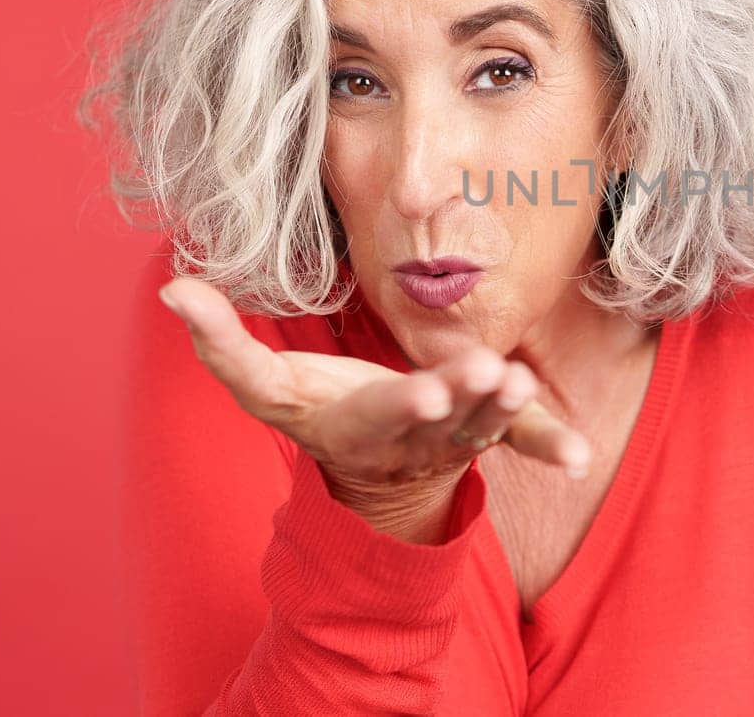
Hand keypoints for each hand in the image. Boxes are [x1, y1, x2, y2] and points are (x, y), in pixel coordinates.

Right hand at [156, 276, 592, 535]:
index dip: (405, 404)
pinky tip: (581, 454)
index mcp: (360, 425)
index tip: (428, 390)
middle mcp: (412, 436)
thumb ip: (222, 341)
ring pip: (481, 426)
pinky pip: (521, 439)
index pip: (383, 414)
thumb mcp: (264, 384)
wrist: (366, 465)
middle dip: (464, 403)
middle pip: (441, 421)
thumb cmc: (316, 408)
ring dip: (505, 411)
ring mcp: (453, 437)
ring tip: (520, 383)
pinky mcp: (484, 430)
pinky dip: (549, 444)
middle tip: (492, 377)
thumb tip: (173, 288)